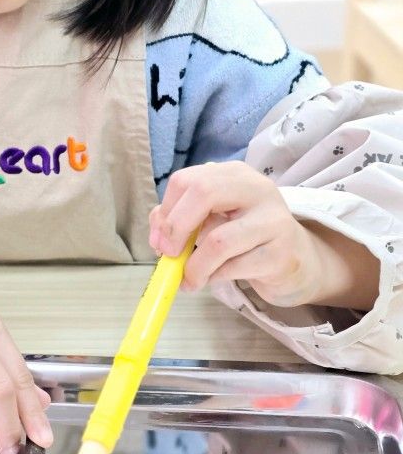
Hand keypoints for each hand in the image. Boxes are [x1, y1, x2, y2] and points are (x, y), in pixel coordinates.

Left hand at [148, 161, 378, 309]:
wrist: (296, 259)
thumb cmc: (245, 236)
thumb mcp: (213, 218)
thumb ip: (180, 219)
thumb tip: (158, 236)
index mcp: (233, 174)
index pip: (186, 180)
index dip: (165, 211)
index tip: (158, 240)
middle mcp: (256, 188)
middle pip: (203, 193)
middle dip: (176, 228)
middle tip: (167, 255)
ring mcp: (273, 219)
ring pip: (218, 240)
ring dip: (194, 266)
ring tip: (189, 279)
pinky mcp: (282, 253)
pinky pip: (234, 267)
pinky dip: (213, 277)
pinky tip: (211, 280)